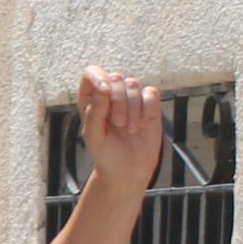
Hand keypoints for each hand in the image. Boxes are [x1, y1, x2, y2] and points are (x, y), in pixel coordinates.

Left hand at [77, 67, 164, 191]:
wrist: (128, 170)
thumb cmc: (105, 154)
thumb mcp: (93, 136)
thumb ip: (94, 112)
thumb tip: (102, 88)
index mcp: (91, 100)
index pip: (91, 73)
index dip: (98, 77)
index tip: (104, 92)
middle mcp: (110, 95)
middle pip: (116, 78)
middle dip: (118, 100)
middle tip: (118, 123)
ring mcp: (131, 99)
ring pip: (134, 84)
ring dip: (133, 107)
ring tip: (130, 128)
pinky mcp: (150, 105)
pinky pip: (151, 93)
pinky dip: (148, 108)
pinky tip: (143, 123)